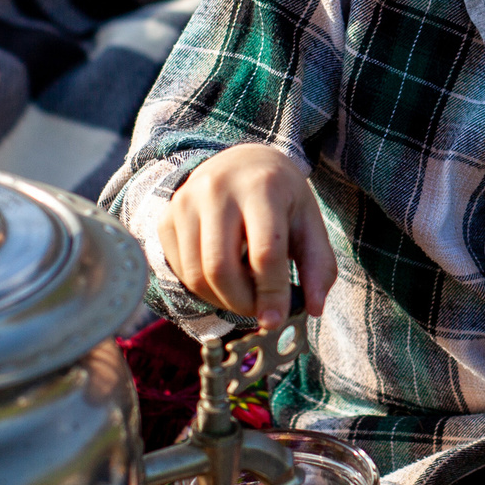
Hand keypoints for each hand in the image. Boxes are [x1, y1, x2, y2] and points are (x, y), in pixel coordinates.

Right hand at [161, 144, 336, 328]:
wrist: (241, 164)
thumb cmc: (280, 197)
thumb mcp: (309, 222)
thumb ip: (318, 265)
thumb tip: (314, 309)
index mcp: (261, 187)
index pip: (264, 252)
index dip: (271, 293)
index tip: (276, 320)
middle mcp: (217, 189)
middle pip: (221, 268)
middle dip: (242, 303)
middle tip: (259, 311)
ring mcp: (185, 202)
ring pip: (196, 274)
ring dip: (222, 300)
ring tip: (245, 295)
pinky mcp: (166, 217)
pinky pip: (180, 270)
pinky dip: (203, 288)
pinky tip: (224, 278)